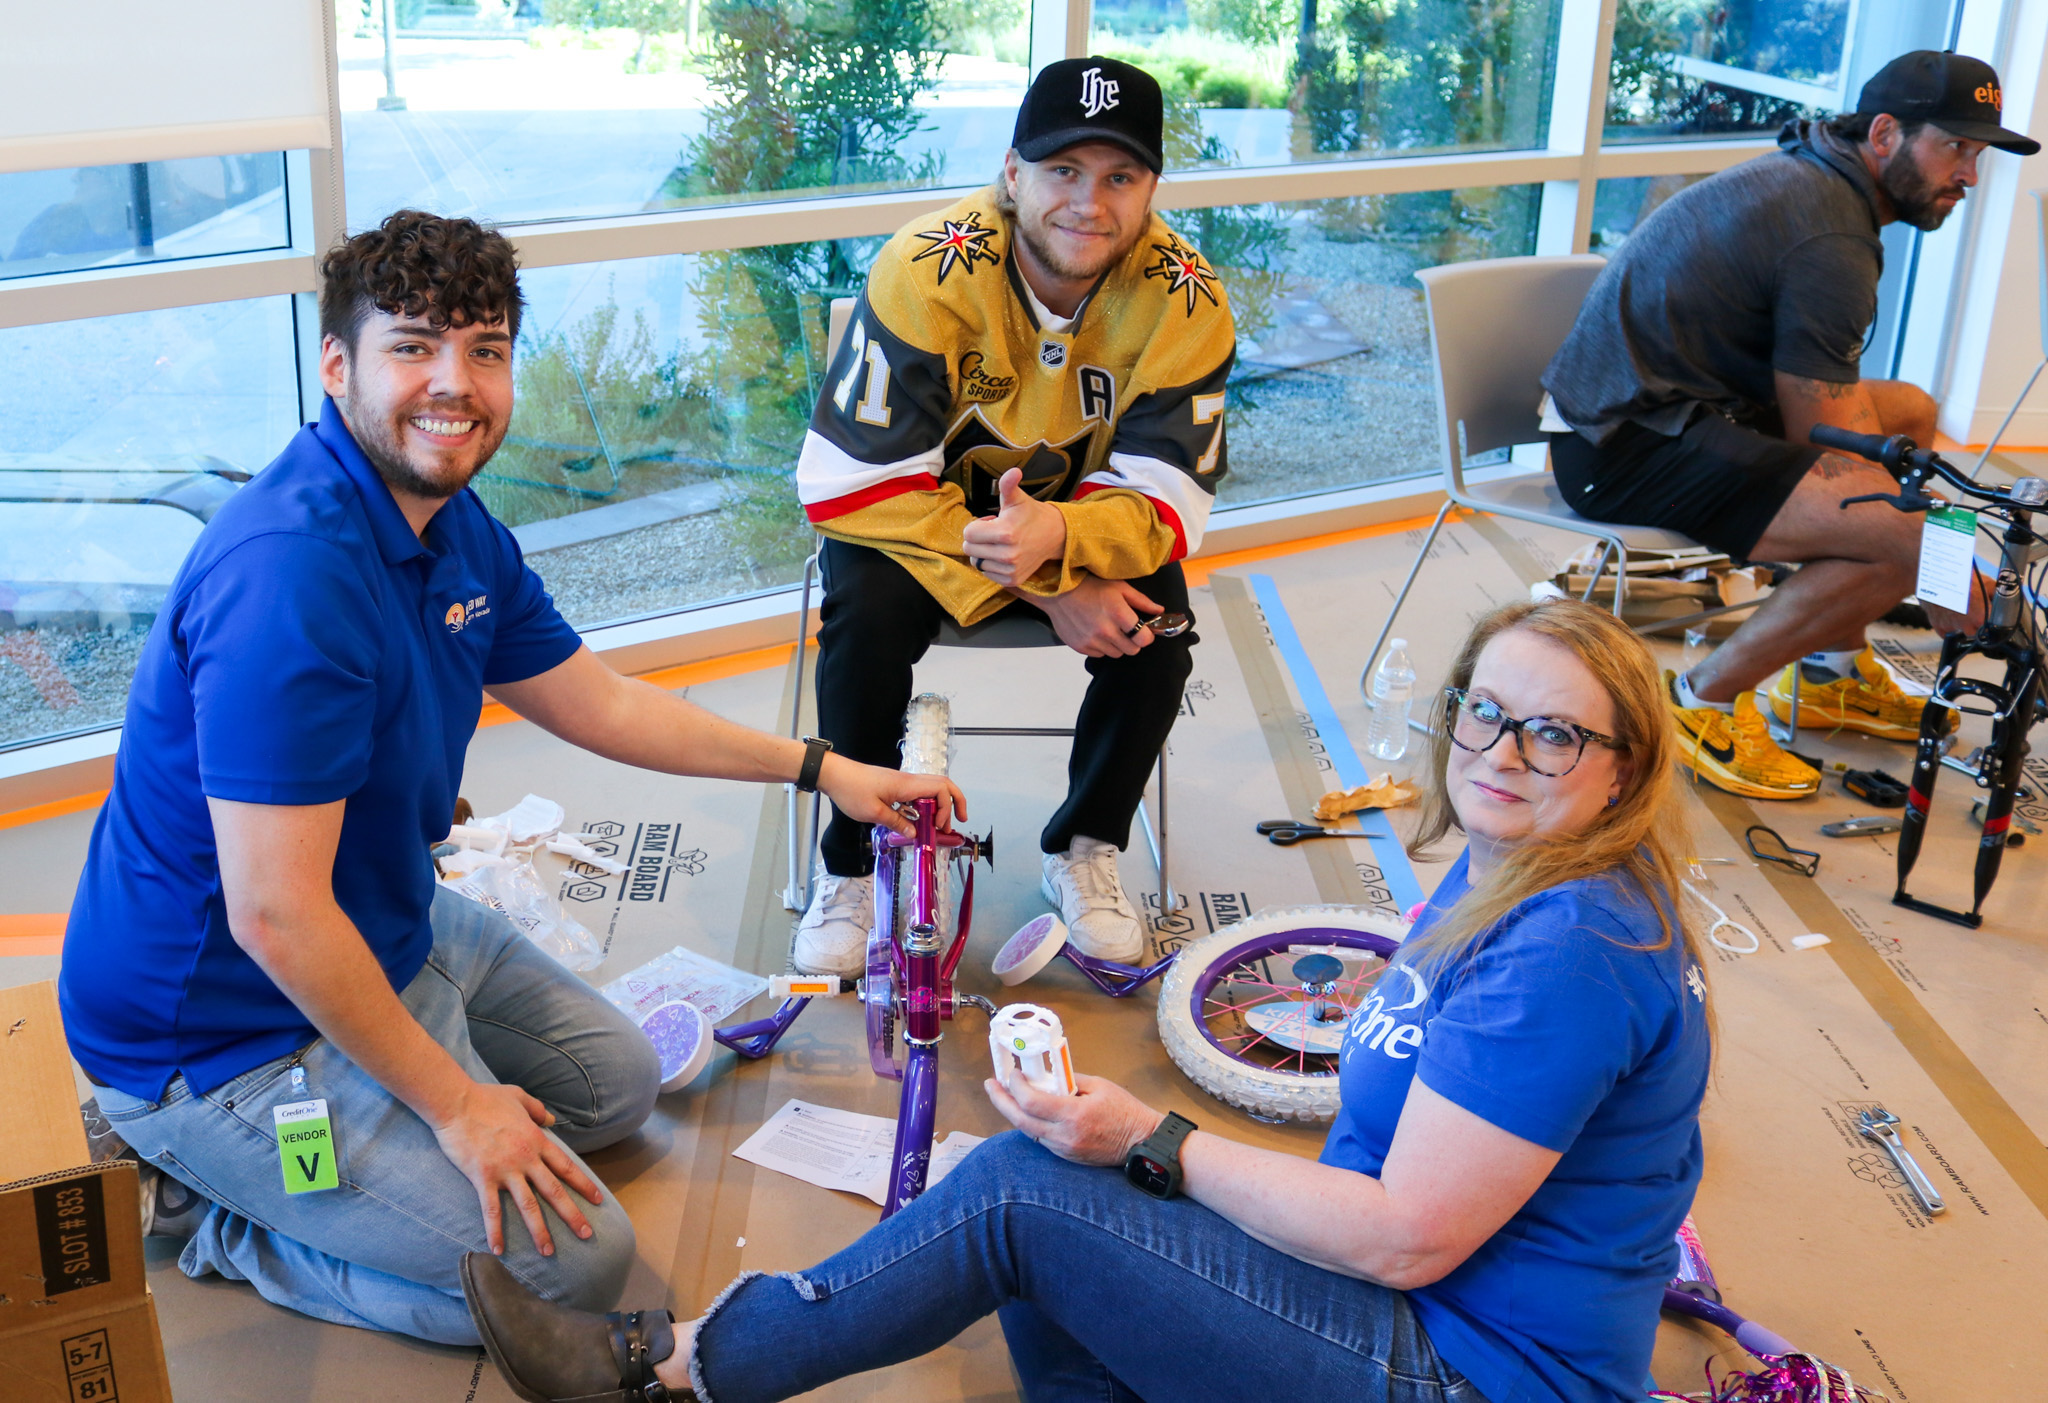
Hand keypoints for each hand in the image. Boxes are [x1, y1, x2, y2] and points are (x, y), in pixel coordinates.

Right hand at [430, 1080, 602, 1256]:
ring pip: (528, 1206)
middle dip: (572, 1215)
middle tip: (586, 1235)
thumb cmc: (486, 1097)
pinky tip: (498, 1250)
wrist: (456, 1102)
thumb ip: (538, 1109)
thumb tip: (551, 1119)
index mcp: (537, 1140)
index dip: (583, 1184)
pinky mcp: (482, 1178)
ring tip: (549, 1252)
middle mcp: (526, 1158)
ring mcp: (505, 1170)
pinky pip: (491, 1210)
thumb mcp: (519, 1097)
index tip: (597, 1200)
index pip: (566, 1167)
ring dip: (540, 1231)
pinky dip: (495, 1231)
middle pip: (554, 1191)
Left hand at [818, 754, 967, 836]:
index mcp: (906, 785)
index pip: (941, 789)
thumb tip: (915, 834)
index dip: (946, 808)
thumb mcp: (873, 813)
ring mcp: (902, 781)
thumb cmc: (851, 790)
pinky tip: (920, 819)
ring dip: (940, 804)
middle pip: (943, 784)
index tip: (939, 826)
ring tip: (939, 825)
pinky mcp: (895, 785)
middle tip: (958, 821)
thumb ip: (897, 823)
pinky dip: (926, 804)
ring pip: (932, 787)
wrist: (834, 774)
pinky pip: (919, 792)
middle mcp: (909, 780)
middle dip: (955, 802)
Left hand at [962, 468, 1065, 585]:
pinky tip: (1004, 555)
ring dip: (984, 553)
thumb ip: (1008, 485)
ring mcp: (1010, 570)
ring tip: (1001, 544)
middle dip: (978, 539)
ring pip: (977, 563)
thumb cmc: (1030, 514)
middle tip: (996, 533)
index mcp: (1005, 533)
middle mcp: (1007, 555)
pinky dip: (991, 565)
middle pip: (969, 549)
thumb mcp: (1017, 498)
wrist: (1054, 535)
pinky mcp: (1012, 580)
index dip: (977, 525)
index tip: (991, 522)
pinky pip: (987, 573)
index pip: (968, 533)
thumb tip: (1014, 471)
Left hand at [985, 1072, 1164, 1167]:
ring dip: (1014, 1112)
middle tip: (991, 1085)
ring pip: (1027, 1131)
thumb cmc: (1126, 1112)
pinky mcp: (1066, 1157)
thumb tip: (1047, 1075)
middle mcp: (1064, 1137)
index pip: (1031, 1102)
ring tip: (1005, 1095)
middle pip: (1020, 1120)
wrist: (1142, 1143)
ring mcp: (1064, 1150)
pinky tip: (1026, 1111)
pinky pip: (1040, 1139)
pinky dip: (1030, 1123)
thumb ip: (1070, 1080)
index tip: (1012, 1074)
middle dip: (1000, 1100)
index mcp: (1074, 1116)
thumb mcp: (1100, 1086)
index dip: (1016, 1087)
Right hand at [1036, 575, 1163, 657]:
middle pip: (1132, 650)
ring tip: (1110, 630)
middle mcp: (1105, 630)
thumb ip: (1142, 601)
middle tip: (1127, 630)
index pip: (1143, 639)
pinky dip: (1102, 647)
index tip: (1145, 631)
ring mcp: (1092, 640)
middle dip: (1134, 641)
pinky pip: (1100, 654)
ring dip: (1118, 645)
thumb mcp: (1119, 587)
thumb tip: (1160, 611)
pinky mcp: (1081, 647)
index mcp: (1118, 613)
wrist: (1057, 593)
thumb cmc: (1090, 586)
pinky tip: (1096, 632)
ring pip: (1117, 654)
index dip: (1147, 636)